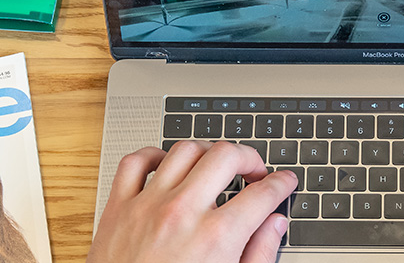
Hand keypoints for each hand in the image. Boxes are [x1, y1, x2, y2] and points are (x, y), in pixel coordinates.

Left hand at [87, 141, 298, 262]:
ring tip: (215, 165)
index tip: (284, 181)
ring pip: (184, 150)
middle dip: (249, 158)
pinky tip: (167, 165)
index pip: (262, 194)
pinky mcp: (119, 208)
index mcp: (216, 238)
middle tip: (254, 170)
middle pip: (226, 156)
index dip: (281, 184)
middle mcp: (182, 213)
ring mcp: (147, 206)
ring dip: (207, 153)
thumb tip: (274, 225)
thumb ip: (258, 253)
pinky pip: (135, 162)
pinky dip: (154, 155)